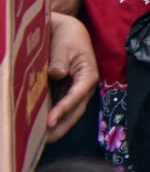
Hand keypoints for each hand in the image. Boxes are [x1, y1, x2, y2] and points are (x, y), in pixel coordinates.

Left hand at [47, 12, 96, 140]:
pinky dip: (52, 118)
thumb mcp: (65, 45)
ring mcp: (75, 91)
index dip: (64, 109)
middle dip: (62, 126)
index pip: (76, 96)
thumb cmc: (68, 36)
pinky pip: (59, 108)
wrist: (67, 30)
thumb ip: (60, 60)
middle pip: (75, 111)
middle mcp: (84, 87)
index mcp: (88, 75)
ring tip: (41, 140)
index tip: (50, 122)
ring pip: (68, 113)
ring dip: (57, 126)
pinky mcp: (65, 92)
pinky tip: (39, 127)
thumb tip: (57, 74)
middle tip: (46, 141)